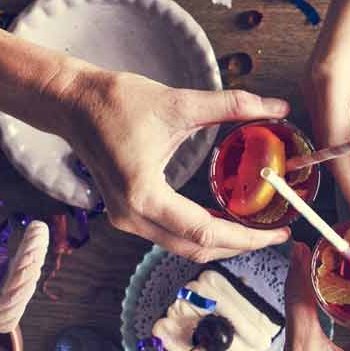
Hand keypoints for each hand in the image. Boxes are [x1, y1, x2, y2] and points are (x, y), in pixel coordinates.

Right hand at [51, 66, 292, 261]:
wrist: (72, 103)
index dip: (246, 237)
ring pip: (182, 246)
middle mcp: (132, 216)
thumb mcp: (179, 103)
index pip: (205, 232)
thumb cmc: (116, 102)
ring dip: (220, 241)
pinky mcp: (126, 213)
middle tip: (274, 233)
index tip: (277, 233)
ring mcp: (125, 219)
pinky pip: (170, 235)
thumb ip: (232, 106)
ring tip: (255, 227)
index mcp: (144, 195)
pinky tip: (225, 218)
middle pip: (196, 248)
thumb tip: (277, 108)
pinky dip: (200, 232)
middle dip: (239, 245)